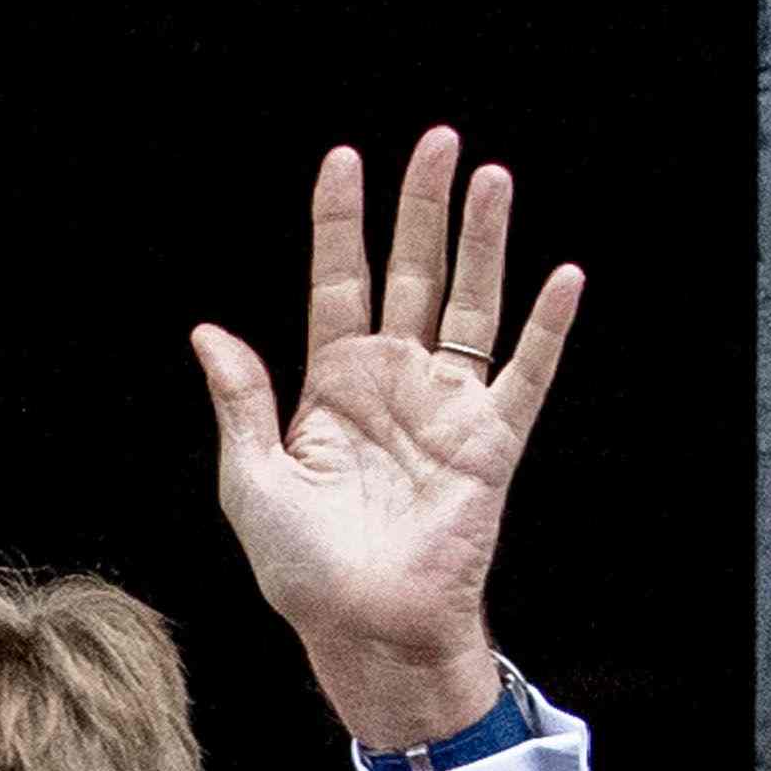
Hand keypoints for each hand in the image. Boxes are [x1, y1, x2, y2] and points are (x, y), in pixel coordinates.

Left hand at [193, 132, 580, 754]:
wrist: (364, 630)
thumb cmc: (304, 571)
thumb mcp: (253, 481)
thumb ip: (241, 402)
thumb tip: (208, 331)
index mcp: (332, 386)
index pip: (339, 282)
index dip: (340, 222)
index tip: (344, 159)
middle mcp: (394, 384)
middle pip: (412, 273)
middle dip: (424, 207)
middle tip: (439, 140)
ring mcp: (446, 407)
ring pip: (471, 303)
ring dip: (484, 242)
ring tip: (492, 177)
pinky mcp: (492, 441)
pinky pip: (527, 374)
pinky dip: (548, 328)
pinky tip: (562, 276)